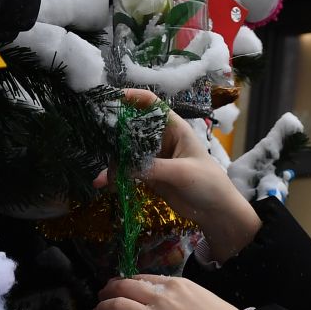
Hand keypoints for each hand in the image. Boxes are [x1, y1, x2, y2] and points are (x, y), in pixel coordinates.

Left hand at [88, 275, 241, 309]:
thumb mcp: (202, 295)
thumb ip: (181, 295)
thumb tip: (168, 299)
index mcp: (175, 284)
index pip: (142, 279)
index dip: (127, 283)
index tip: (120, 288)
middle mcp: (161, 297)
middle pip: (125, 286)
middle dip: (109, 289)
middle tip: (102, 296)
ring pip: (119, 306)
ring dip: (102, 308)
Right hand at [98, 89, 261, 259]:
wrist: (216, 211)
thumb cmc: (207, 183)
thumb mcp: (181, 172)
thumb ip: (152, 168)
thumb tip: (120, 169)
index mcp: (173, 128)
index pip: (150, 104)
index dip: (131, 97)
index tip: (109, 99)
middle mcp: (161, 139)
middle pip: (133, 127)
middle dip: (114, 132)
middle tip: (94, 138)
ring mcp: (154, 158)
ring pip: (127, 152)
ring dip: (113, 160)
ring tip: (103, 175)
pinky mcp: (149, 175)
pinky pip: (128, 171)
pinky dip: (116, 176)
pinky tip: (104, 184)